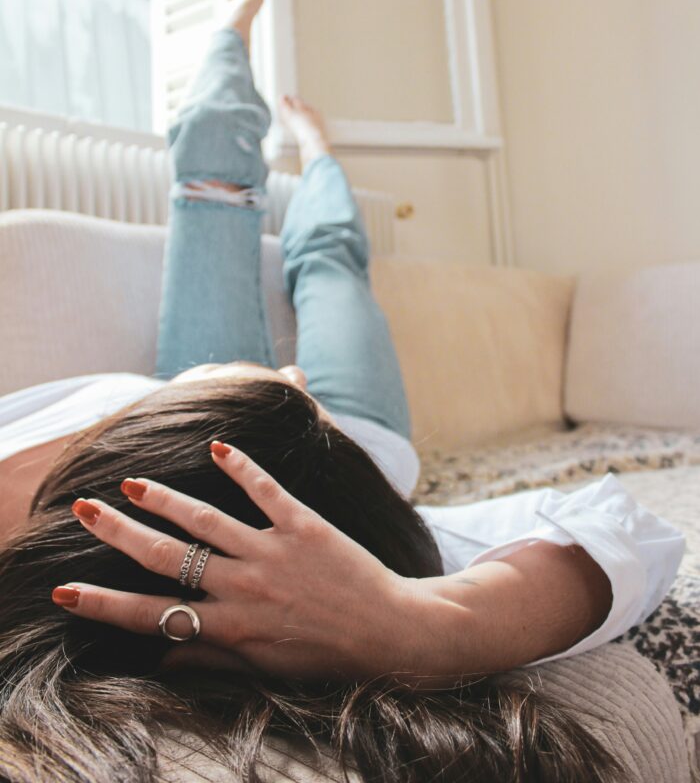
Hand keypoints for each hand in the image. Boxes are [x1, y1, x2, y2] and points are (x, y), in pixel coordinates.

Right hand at [53, 441, 420, 680]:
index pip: (152, 616)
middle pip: (167, 557)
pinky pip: (266, 491)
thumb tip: (162, 654)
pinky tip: (217, 447)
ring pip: (206, 520)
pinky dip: (241, 467)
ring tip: (133, 483)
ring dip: (165, 499)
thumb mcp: (264, 667)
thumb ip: (212, 657)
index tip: (66, 591)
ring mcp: (272, 553)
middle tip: (86, 510)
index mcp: (230, 627)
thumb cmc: (325, 654)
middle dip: (120, 535)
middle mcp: (243, 588)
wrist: (389, 632)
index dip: (105, 604)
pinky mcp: (303, 526)